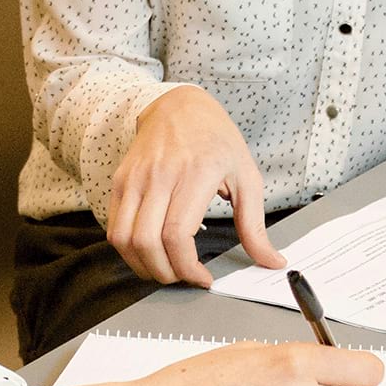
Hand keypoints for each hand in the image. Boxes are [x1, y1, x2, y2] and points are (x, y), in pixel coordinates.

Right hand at [108, 86, 285, 286]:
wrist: (179, 106)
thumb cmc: (216, 140)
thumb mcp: (246, 177)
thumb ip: (255, 226)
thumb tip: (271, 261)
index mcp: (195, 174)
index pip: (177, 234)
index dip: (186, 268)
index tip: (202, 278)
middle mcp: (159, 176)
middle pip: (147, 242)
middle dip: (165, 273)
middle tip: (183, 278)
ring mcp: (135, 178)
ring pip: (124, 239)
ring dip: (142, 266)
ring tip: (165, 269)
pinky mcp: (120, 181)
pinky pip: (114, 227)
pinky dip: (128, 250)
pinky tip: (149, 252)